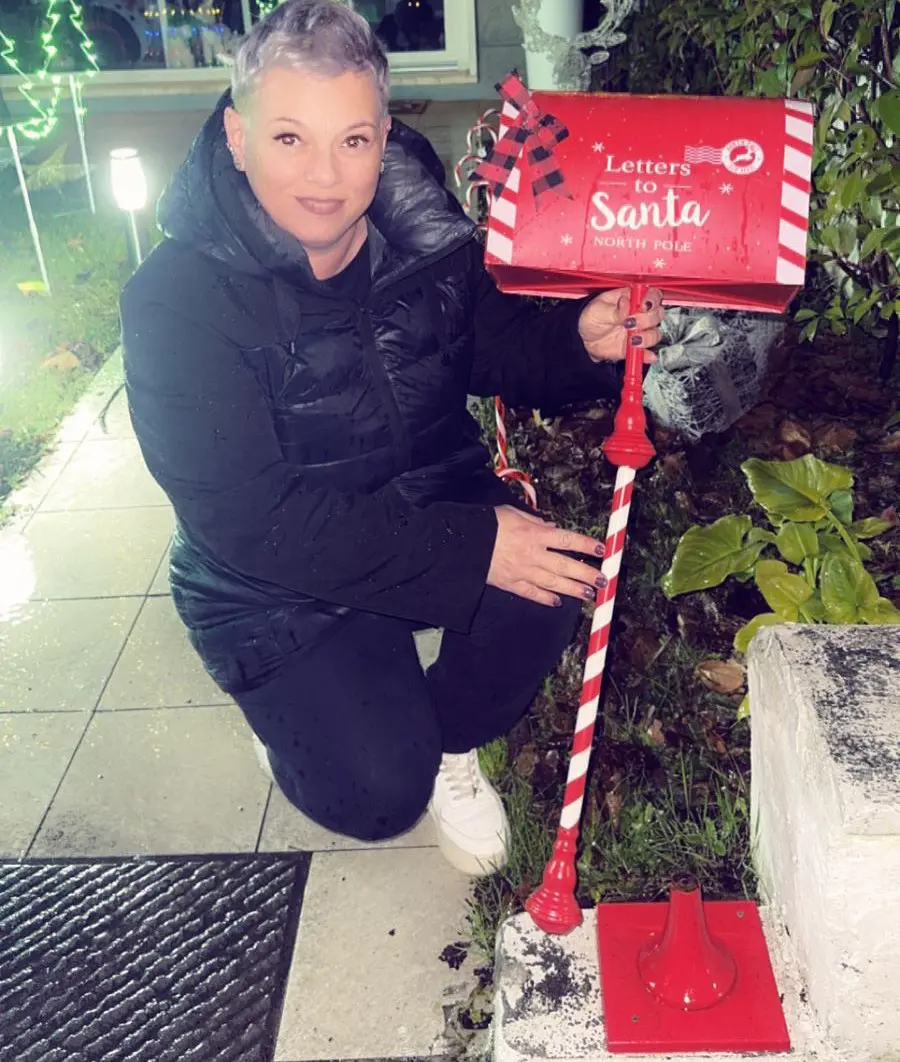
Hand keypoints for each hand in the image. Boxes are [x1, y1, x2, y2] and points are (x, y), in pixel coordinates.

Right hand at [487, 505, 606, 606]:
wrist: (462, 542)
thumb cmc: (487, 523)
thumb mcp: (513, 513)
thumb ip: (535, 521)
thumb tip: (553, 527)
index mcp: (534, 534)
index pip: (567, 540)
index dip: (586, 545)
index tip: (601, 549)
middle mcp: (532, 554)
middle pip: (565, 566)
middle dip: (587, 574)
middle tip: (603, 580)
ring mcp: (522, 571)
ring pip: (553, 583)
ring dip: (574, 590)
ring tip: (590, 594)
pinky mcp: (510, 584)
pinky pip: (532, 593)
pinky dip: (546, 599)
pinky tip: (557, 602)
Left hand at [578, 287, 664, 364]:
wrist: (583, 339)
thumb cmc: (591, 318)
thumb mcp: (598, 310)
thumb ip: (615, 309)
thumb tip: (626, 304)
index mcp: (632, 299)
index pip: (652, 295)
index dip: (652, 299)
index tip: (643, 306)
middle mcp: (639, 315)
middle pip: (658, 314)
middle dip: (647, 320)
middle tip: (630, 324)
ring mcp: (639, 332)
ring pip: (655, 334)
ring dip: (646, 338)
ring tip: (631, 340)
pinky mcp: (635, 348)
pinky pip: (646, 353)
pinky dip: (647, 355)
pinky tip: (644, 355)